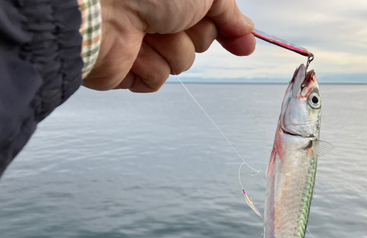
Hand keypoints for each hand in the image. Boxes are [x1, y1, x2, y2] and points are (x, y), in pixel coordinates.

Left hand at [83, 0, 255, 91]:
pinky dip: (149, 66)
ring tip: (146, 31)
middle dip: (192, 32)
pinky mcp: (128, 68)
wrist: (101, 9)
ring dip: (170, 48)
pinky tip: (134, 49)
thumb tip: (246, 30)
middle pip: (199, 40)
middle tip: (171, 16)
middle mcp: (157, 15)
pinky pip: (157, 79)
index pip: (212, 18)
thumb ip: (228, 10)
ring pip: (180, 62)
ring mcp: (142, 42)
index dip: (228, 29)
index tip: (242, 43)